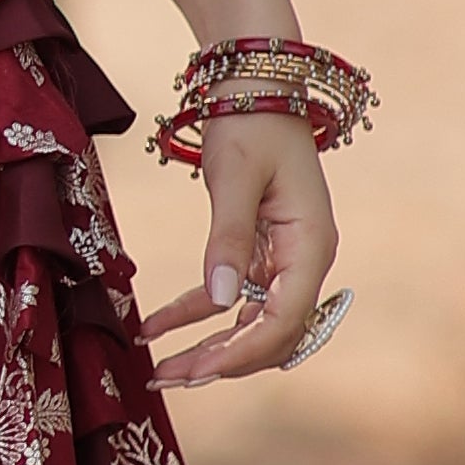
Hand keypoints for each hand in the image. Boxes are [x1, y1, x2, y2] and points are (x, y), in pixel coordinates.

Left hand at [144, 107, 338, 391]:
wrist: (254, 85)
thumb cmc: (250, 123)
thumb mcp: (235, 179)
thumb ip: (228, 240)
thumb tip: (219, 302)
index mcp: (311, 247)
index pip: (284, 320)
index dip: (241, 352)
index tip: (197, 370)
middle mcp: (305, 261)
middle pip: (270, 332)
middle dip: (221, 361)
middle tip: (169, 379)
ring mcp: (285, 259)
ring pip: (250, 322)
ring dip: (209, 346)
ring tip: (160, 369)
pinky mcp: (261, 251)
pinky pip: (230, 295)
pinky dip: (196, 313)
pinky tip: (153, 327)